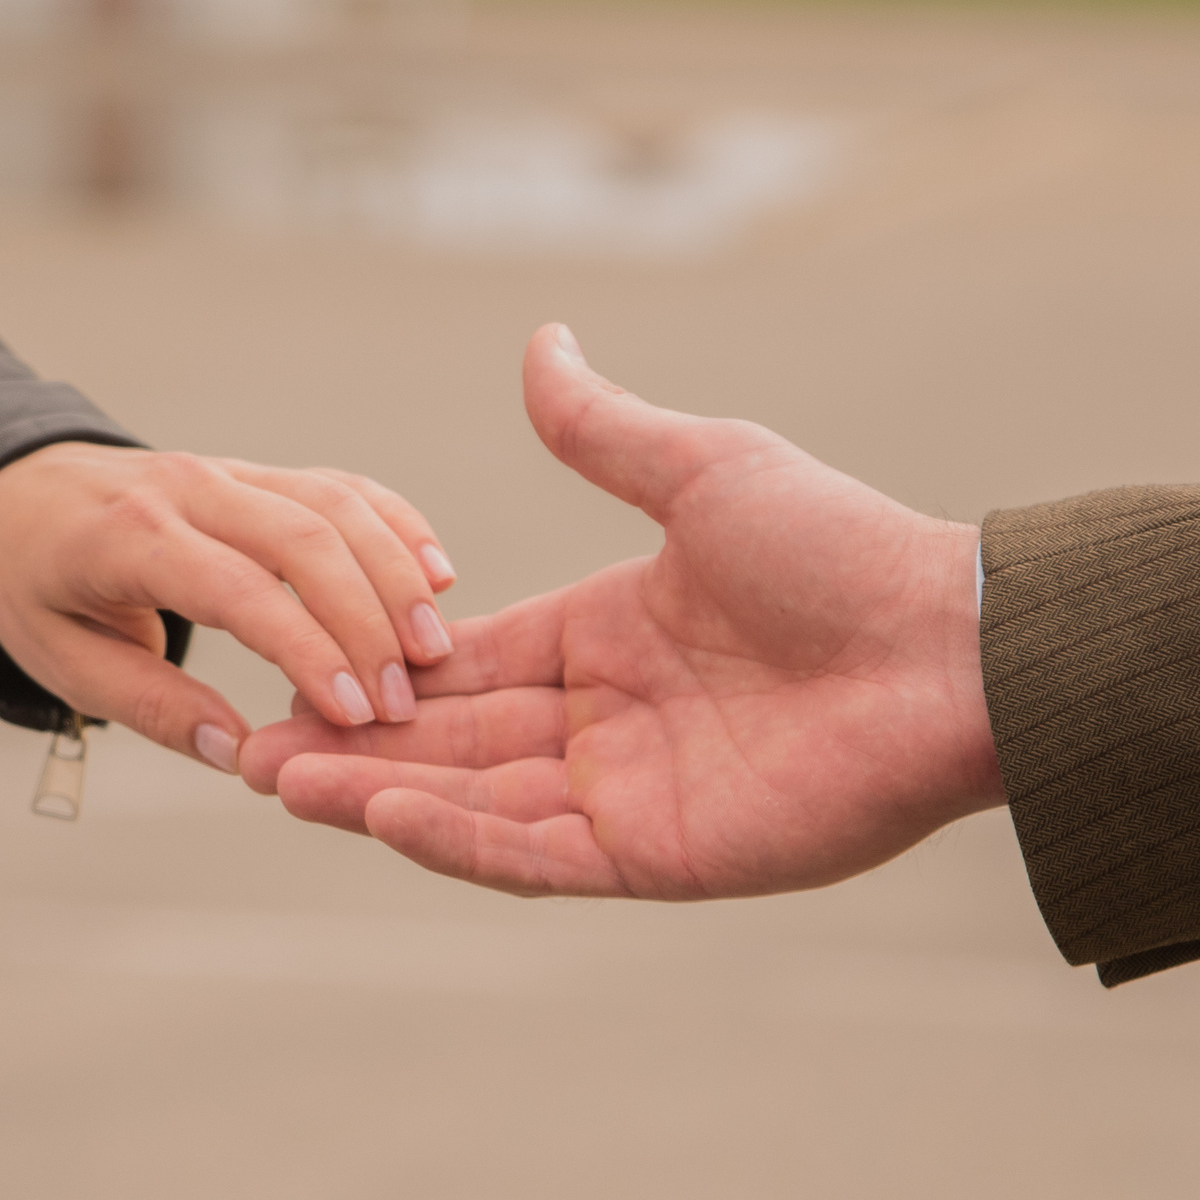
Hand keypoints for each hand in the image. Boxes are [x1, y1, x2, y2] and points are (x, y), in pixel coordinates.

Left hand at [0, 442, 459, 770]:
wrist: (11, 494)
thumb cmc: (34, 587)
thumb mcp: (61, 661)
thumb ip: (152, 707)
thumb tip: (241, 755)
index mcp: (129, 539)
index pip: (239, 590)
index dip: (306, 650)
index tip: (355, 715)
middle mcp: (188, 489)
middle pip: (304, 537)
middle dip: (366, 620)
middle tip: (405, 701)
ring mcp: (228, 472)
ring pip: (333, 504)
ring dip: (394, 574)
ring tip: (433, 648)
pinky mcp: (256, 473)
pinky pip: (337, 487)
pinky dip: (393, 524)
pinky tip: (435, 576)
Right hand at [239, 327, 1006, 897]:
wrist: (953, 648)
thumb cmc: (845, 552)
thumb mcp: (702, 471)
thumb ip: (601, 431)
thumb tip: (541, 342)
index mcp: (606, 639)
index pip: (464, 663)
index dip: (376, 666)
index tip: (286, 663)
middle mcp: (604, 726)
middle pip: (447, 741)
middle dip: (347, 743)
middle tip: (246, 746)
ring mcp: (627, 798)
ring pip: (471, 804)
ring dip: (374, 795)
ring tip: (279, 780)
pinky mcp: (659, 857)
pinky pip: (535, 856)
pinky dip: (454, 839)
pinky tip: (381, 810)